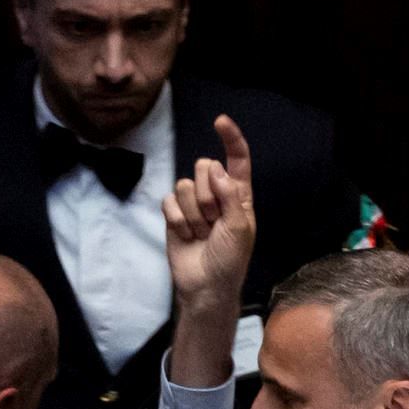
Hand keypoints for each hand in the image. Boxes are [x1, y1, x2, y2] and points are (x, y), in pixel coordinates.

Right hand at [162, 114, 256, 316]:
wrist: (206, 286)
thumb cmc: (230, 260)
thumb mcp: (239, 227)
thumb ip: (230, 194)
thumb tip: (214, 167)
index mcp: (239, 195)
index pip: (236, 160)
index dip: (230, 139)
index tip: (220, 121)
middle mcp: (216, 195)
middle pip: (203, 166)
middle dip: (207, 195)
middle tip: (213, 222)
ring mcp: (194, 204)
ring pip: (184, 185)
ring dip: (194, 213)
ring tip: (201, 234)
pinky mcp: (174, 215)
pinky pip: (169, 201)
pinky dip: (178, 221)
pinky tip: (187, 237)